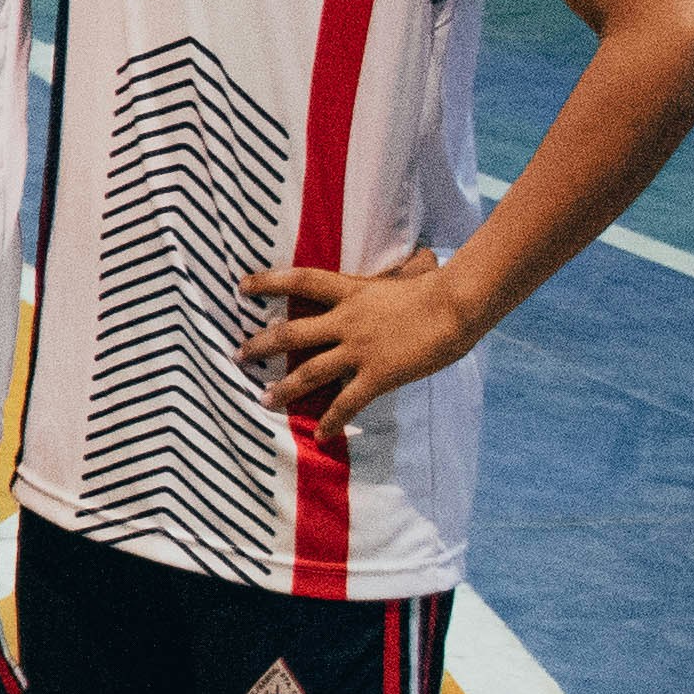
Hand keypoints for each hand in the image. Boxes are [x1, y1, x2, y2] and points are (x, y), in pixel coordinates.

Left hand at [237, 253, 480, 427]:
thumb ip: (394, 278)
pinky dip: (333, 420)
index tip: (242, 286)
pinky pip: (347, 402)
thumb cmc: (438, 288)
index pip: (299, 280)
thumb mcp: (405, 276)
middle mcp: (345, 320)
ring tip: (264, 400)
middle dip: (260, 345)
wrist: (457, 306)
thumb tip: (419, 258)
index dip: (268, 281)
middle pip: (291, 333)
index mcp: (351, 291)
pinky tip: (322, 434)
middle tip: (237, 355)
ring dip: (284, 388)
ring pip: (309, 371)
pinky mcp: (377, 374)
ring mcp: (359, 349)